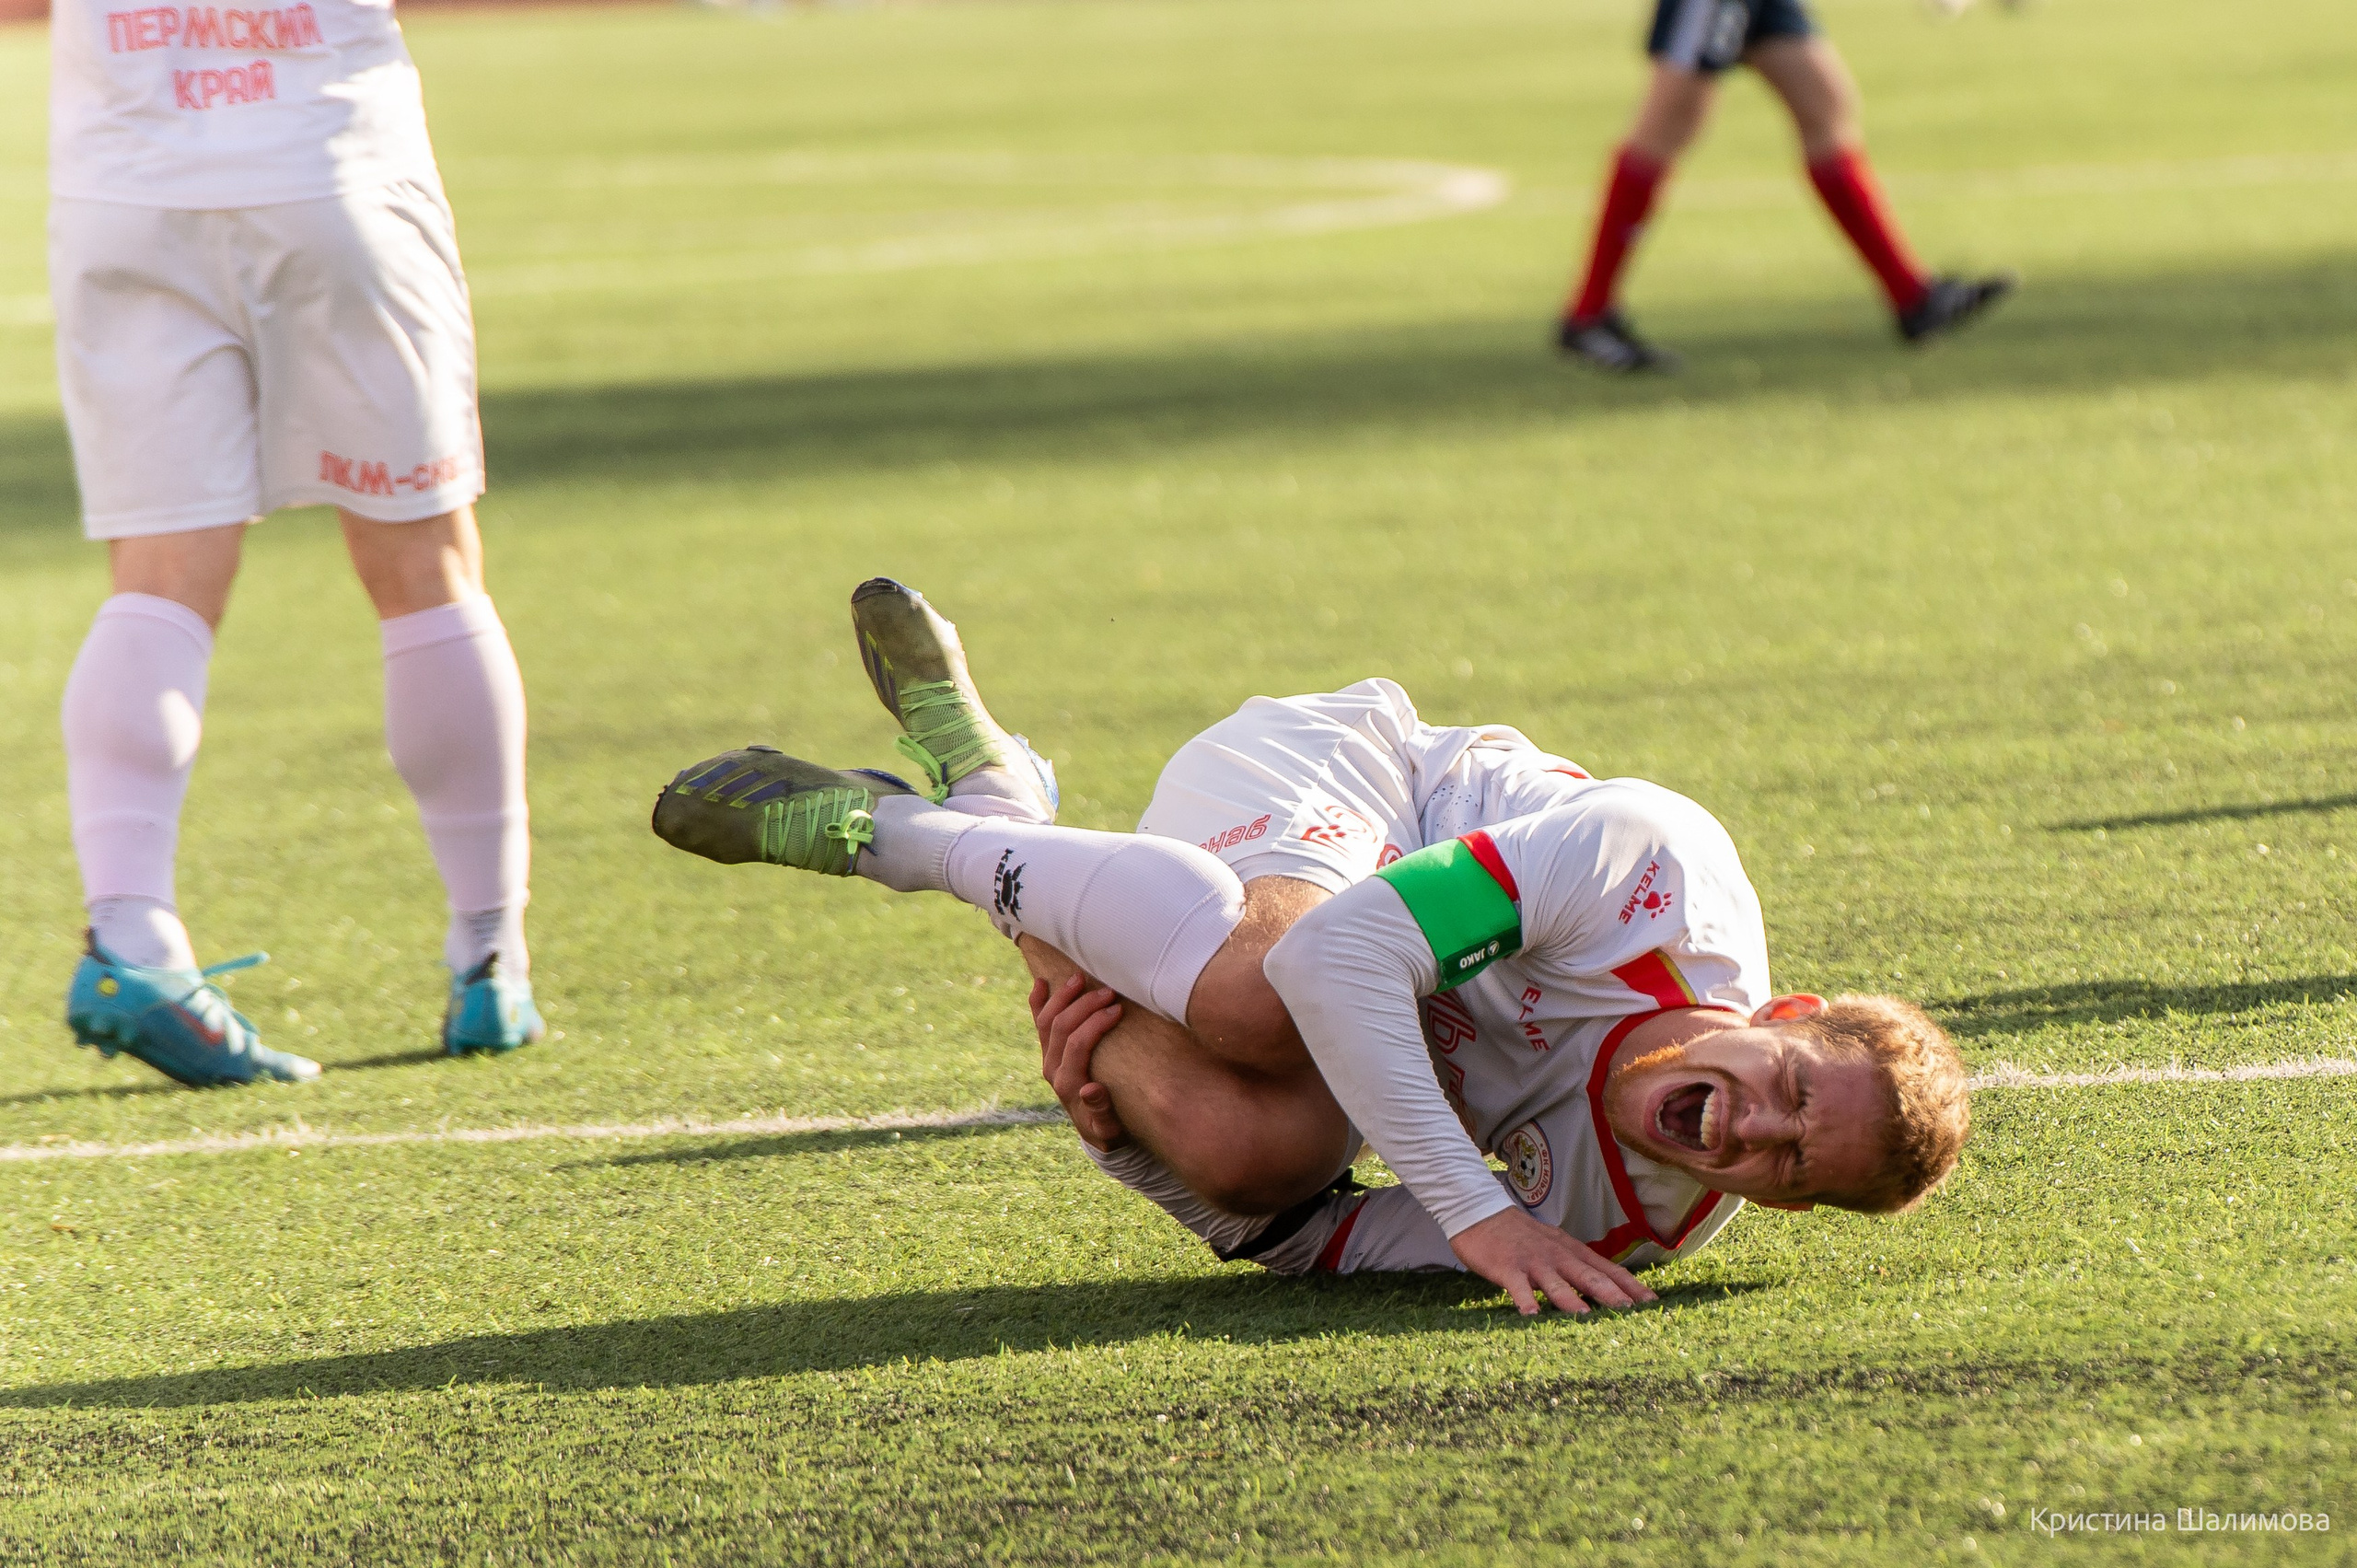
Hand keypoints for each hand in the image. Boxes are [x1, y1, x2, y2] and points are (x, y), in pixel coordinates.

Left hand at [1031, 972, 1129, 1151]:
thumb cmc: (1109, 1129)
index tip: (1118, 1008)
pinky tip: (1041, 983)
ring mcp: (1048, 1059)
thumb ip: (1101, 1111)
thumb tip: (1091, 1090)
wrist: (1095, 1133)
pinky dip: (1038, 1002)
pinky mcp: (1049, 1053)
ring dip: (1064, 997)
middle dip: (1085, 1005)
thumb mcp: (1110, 1129)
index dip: (1096, 1023)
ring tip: (1082, 977)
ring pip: (1047, 1020)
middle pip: (1062, 1027)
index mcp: (1068, 1084)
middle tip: (1110, 991)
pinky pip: (1039, 1023)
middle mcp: (1052, 1069)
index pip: (1077, 1044)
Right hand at [1448, 1207, 1657, 1315]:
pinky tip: (1530, 1315)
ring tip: (1585, 1317)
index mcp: (1572, 1251)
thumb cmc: (1521, 1236)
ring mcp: (1532, 1262)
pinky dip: (1525, 1300)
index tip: (1653, 1303)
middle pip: (1588, 1276)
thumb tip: (1606, 1291)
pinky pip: (1517, 1286)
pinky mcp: (1507, 1267)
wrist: (1481, 1213)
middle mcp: (1557, 1256)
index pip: (1607, 1269)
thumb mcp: (1555, 1246)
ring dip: (1571, 1300)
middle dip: (1611, 1294)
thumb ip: (1577, 1267)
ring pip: (1556, 1282)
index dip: (1630, 1286)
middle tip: (1632, 1313)